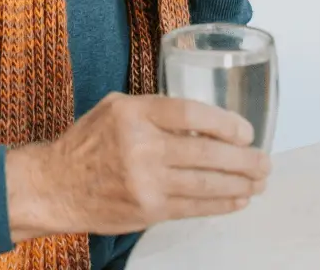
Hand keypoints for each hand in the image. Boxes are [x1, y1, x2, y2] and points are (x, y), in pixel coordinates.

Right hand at [5, 93, 269, 239]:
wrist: (54, 186)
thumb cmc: (88, 143)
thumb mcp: (116, 108)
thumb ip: (156, 110)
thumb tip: (204, 120)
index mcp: (134, 113)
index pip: (191, 114)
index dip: (226, 122)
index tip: (246, 131)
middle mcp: (141, 146)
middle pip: (206, 151)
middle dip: (244, 159)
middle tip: (264, 161)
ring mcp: (145, 182)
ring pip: (206, 183)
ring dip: (240, 183)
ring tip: (259, 181)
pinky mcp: (148, 210)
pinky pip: (194, 208)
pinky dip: (221, 204)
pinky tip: (238, 199)